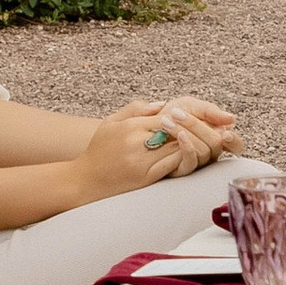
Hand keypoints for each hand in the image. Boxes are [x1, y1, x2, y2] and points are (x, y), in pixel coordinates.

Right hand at [77, 104, 202, 198]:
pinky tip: (185, 156)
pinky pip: (172, 165)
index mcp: (130, 127)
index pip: (165, 117)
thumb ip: (136, 109)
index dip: (179, 117)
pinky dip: (182, 159)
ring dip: (188, 144)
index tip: (186, 118)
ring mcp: (142, 162)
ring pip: (176, 148)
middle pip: (174, 132)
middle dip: (187, 130)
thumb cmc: (99, 150)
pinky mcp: (146, 177)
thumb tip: (163, 104)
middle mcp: (137, 143)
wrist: (86, 181)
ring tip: (196, 141)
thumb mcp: (111, 122)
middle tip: (200, 129)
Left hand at [140, 97, 236, 170]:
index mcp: (215, 136)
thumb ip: (210, 110)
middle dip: (197, 126)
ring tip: (166, 120)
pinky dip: (187, 147)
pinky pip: (191, 162)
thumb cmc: (169, 114)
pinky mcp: (181, 169)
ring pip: (204, 151)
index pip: (235, 145)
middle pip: (216, 143)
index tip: (226, 134)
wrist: (143, 124)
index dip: (234, 141)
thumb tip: (231, 119)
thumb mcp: (189, 105)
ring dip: (186, 131)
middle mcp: (208, 151)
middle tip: (176, 113)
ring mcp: (196, 161)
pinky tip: (178, 135)